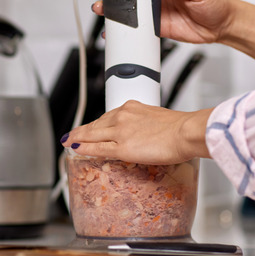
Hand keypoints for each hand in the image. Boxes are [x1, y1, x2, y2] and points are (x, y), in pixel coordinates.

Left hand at [62, 100, 212, 164]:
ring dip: (78, 137)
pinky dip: (83, 148)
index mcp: (132, 107)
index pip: (108, 116)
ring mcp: (120, 131)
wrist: (186, 132)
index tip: (89, 127)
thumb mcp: (158, 119)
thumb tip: (144, 134)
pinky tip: (75, 148)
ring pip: (92, 134)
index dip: (95, 124)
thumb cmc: (181, 128)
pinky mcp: (121, 147)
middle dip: (81, 130)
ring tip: (68, 141)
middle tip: (71, 134)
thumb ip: (146, 124)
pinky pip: (97, 148)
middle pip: (96, 124)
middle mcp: (123, 116)